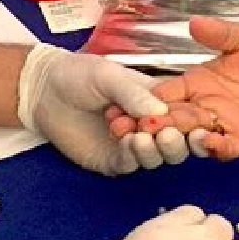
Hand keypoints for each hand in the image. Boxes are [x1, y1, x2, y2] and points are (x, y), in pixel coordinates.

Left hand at [18, 44, 191, 174]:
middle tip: (168, 134)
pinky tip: (130, 143)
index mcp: (157, 101)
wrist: (43, 90)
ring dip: (155, 150)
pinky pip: (131, 165)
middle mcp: (150, 126)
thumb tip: (159, 114)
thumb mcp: (109, 75)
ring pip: (158, 158)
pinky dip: (135, 156)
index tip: (195, 123)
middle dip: (178, 141)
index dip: (193, 121)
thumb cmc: (79, 75)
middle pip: (178, 143)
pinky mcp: (112, 161)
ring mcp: (132, 145)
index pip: (185, 115)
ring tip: (142, 136)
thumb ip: (133, 93)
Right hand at [108, 17, 238, 160]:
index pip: (162, 96)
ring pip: (191, 137)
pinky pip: (225, 148)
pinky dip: (216, 148)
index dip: (141, 102)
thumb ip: (220, 34)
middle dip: (148, 126)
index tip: (118, 107)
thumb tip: (194, 23)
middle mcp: (202, 107)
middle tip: (126, 130)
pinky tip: (209, 142)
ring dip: (177, 138)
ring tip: (166, 136)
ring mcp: (221, 126)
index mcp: (194, 84)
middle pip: (169, 120)